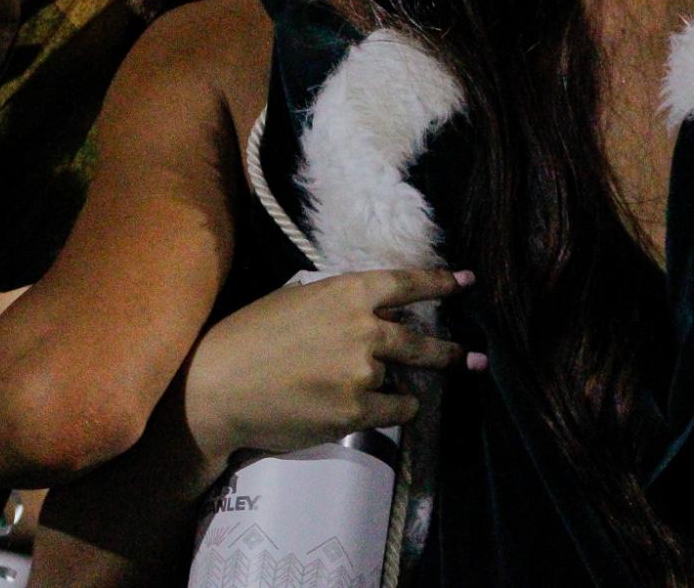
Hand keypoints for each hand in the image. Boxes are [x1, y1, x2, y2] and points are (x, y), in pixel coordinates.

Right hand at [184, 267, 475, 466]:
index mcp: (348, 291)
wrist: (218, 385)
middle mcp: (364, 327)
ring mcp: (363, 371)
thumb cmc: (250, 337)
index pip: (407, 284)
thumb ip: (339, 303)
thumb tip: (370, 311)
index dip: (441, 283)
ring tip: (382, 391)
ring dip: (396, 386)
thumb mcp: (297, 299)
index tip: (466, 282)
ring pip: (401, 380)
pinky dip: (392, 410)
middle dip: (452, 352)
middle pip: (421, 340)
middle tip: (474, 358)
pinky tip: (379, 409)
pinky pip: (394, 411)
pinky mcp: (356, 411)